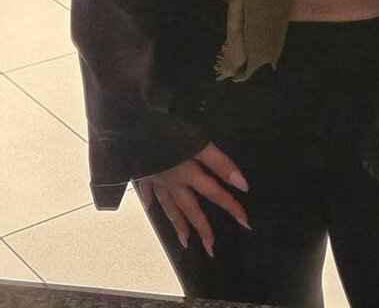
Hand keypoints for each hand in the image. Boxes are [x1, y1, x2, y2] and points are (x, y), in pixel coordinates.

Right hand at [137, 141, 249, 257]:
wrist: (133, 130)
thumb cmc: (167, 133)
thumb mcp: (198, 144)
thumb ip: (220, 163)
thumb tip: (242, 184)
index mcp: (187, 174)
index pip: (214, 193)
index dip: (230, 205)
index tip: (244, 221)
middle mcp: (173, 182)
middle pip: (190, 208)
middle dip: (202, 228)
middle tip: (210, 248)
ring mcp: (156, 179)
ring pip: (169, 206)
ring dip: (178, 223)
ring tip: (184, 241)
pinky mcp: (143, 172)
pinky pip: (147, 190)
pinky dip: (149, 199)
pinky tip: (150, 206)